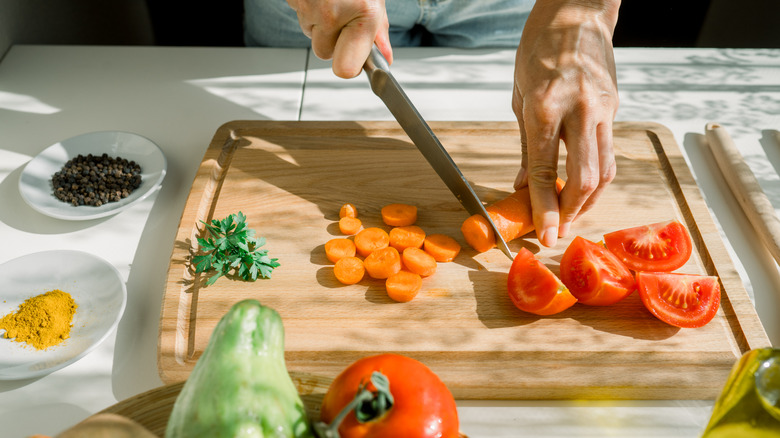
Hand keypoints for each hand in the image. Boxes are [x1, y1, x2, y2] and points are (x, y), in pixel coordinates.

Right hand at [287, 0, 392, 77]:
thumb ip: (378, 30)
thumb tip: (384, 58)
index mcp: (363, 13)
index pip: (346, 69)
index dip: (349, 68)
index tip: (355, 62)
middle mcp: (333, 13)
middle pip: (324, 53)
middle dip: (331, 41)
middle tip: (342, 19)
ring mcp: (309, 6)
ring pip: (311, 32)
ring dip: (319, 22)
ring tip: (332, 0)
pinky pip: (300, 13)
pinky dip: (309, 7)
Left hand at [512, 0, 620, 246]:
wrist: (578, 12)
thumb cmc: (540, 48)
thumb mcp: (519, 96)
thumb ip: (524, 146)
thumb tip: (520, 186)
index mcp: (545, 106)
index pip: (542, 170)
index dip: (543, 208)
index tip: (544, 233)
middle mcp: (578, 110)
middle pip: (583, 178)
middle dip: (571, 212)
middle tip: (559, 229)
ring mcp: (602, 110)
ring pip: (605, 170)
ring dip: (589, 200)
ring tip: (571, 213)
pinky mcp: (615, 108)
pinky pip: (609, 152)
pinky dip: (597, 177)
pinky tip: (583, 187)